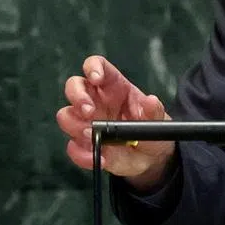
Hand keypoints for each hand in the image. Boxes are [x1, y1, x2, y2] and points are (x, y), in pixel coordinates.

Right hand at [57, 55, 174, 188]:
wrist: (152, 157)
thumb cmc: (150, 128)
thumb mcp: (158, 119)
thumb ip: (154, 111)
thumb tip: (151, 100)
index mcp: (113, 87)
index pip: (97, 66)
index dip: (93, 67)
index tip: (96, 78)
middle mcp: (96, 101)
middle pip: (74, 86)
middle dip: (77, 96)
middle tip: (89, 111)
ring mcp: (87, 123)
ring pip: (66, 116)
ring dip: (76, 126)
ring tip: (94, 136)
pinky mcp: (84, 145)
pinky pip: (72, 147)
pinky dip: (82, 154)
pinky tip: (100, 157)